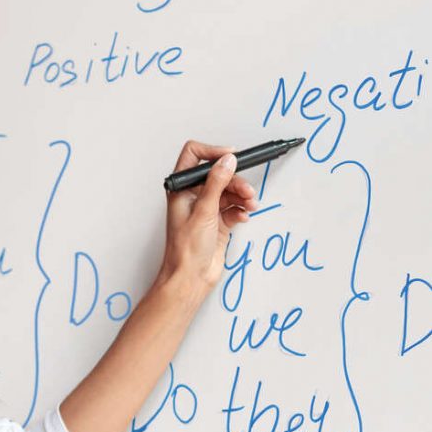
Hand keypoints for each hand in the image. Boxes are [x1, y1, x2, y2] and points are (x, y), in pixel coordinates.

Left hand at [156, 140, 258, 293]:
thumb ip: (216, 183)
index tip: (231, 157)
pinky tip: (244, 216)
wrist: (190, 278)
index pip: (193, 156)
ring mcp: (206, 210)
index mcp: (181, 189)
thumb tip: (227, 160)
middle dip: (235, 181)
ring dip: (242, 196)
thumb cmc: (186, 251)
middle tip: (247, 191)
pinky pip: (233, 208)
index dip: (212, 153)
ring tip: (250, 205)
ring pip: (228, 192)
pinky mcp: (217, 223)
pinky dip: (241, 210)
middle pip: (218, 175)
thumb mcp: (203, 211)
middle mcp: (193, 197)